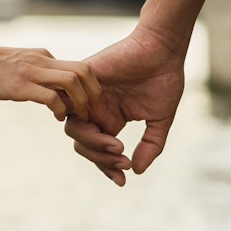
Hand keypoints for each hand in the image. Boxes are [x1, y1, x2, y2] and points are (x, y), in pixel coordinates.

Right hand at [0, 45, 100, 120]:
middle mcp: (41, 59)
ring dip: (81, 102)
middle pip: (84, 70)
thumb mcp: (15, 67)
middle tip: (91, 112)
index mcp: (42, 55)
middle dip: (94, 93)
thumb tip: (46, 91)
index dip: (89, 88)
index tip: (87, 106)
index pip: (78, 67)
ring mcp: (31, 71)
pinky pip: (51, 97)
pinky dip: (60, 110)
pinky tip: (56, 117)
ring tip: (77, 117)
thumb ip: (33, 75)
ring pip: (73, 81)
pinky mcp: (19, 85)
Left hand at [63, 26, 185, 185]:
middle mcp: (95, 109)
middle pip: (83, 144)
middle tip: (122, 158)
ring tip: (117, 145)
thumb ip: (150, 146)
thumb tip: (135, 171)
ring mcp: (87, 96)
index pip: (99, 150)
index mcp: (110, 119)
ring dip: (93, 143)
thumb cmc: (163, 79)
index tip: (121, 181)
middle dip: (101, 158)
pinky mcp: (82, 81)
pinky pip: (67, 104)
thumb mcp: (160, 120)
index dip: (107, 167)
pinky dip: (79, 119)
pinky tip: (101, 128)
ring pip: (73, 129)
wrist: (163, 50)